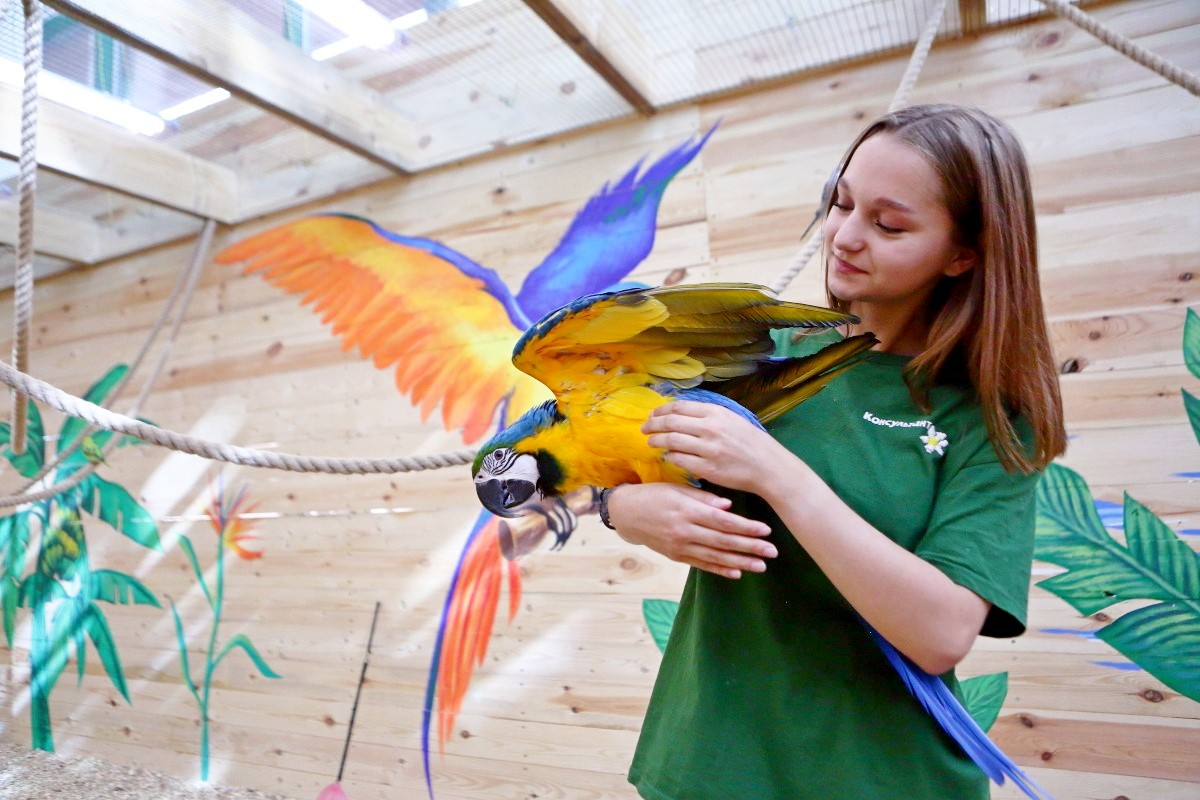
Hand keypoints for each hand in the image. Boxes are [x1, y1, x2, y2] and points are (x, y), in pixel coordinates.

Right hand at [605, 482, 775, 578]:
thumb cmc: (655, 495)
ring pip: (715, 556)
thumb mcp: (677, 488)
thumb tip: (728, 505)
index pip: (722, 521)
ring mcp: (679, 546)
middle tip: (772, 551)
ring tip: (761, 566)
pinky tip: (736, 573)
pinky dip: (719, 569)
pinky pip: (701, 564)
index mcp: (687, 511)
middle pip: (723, 541)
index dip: (745, 527)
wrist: (626, 513)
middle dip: (750, 547)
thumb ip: (703, 498)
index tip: (766, 530)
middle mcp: (684, 531)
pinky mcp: (676, 556)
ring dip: (740, 562)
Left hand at [641, 401, 792, 494]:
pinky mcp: (707, 469)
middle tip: (644, 429)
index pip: (678, 407)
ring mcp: (708, 449)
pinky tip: (668, 456)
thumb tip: (679, 413)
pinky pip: (680, 460)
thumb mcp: (731, 419)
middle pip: (670, 423)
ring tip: (651, 442)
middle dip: (653, 425)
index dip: (661, 411)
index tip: (652, 415)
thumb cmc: (750, 442)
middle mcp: (710, 428)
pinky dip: (670, 457)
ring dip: (657, 441)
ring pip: (671, 442)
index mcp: (716, 412)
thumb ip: (707, 415)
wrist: (768, 466)